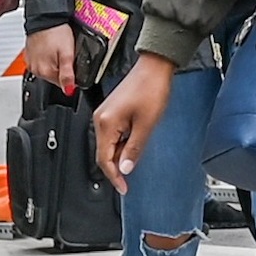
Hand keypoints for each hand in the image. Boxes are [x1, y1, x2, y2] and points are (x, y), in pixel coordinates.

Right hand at [22, 26, 77, 93]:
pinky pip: (40, 62)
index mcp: (45, 72)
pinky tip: (50, 48)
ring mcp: (31, 62)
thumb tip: (69, 90)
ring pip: (48, 70)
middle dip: (62, 68)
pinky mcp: (29, 55)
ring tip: (57, 49)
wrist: (45, 16)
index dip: (71, 75)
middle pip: (55, 77)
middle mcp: (35, 70)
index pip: (62, 84)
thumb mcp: (68, 54)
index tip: (72, 63)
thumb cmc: (57, 32)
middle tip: (65, 53)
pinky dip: (46, 57)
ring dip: (54, 63)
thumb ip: (68, 75)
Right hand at [93, 52, 176, 185]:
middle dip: (116, 167)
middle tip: (129, 179)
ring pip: (108, 144)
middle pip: (104, 152)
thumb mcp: (146, 125)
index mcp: (106, 123)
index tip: (123, 188)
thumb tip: (125, 169)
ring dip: (120, 155)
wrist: (154, 67)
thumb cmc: (151, 89)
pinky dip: (121, 144)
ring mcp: (105, 114)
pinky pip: (112, 134)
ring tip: (135, 158)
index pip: (104, 159)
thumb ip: (134, 149)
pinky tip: (133, 144)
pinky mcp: (112, 111)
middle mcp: (101, 118)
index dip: (114, 176)